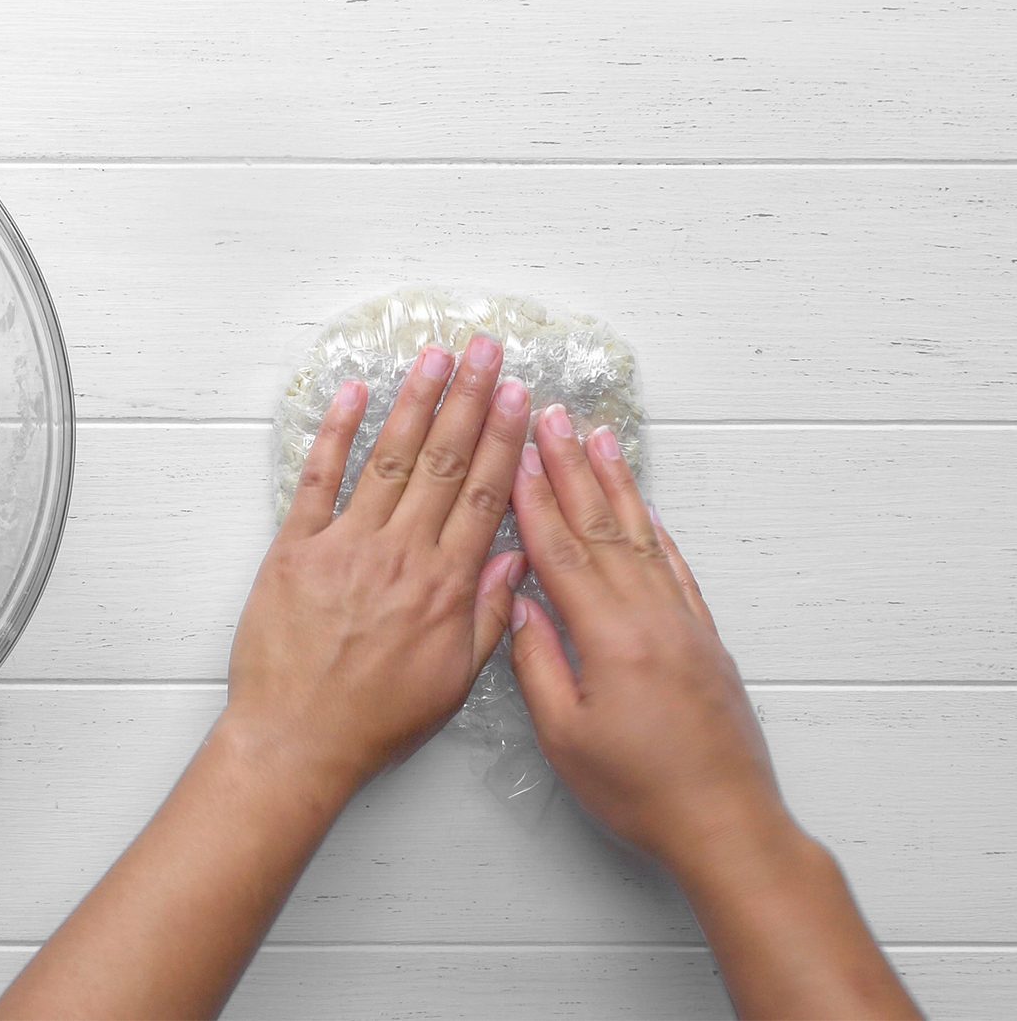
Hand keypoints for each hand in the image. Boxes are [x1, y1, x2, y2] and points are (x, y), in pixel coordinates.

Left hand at [224, 336, 532, 794]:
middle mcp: (401, 554)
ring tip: (435, 357)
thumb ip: (490, 614)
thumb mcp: (455, 680)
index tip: (519, 396)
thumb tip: (515, 556)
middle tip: (487, 351)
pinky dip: (335, 433)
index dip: (504, 439)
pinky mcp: (295, 548)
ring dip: (414, 402)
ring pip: (389, 458)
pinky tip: (353, 393)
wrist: (298, 739)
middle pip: (443, 461)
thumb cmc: (375, 719)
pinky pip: (317, 479)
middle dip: (470, 400)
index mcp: (445, 585)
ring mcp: (346, 545)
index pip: (483, 494)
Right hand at [508, 404, 794, 874]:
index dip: (533, 500)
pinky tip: (644, 507)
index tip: (515, 453)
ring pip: (642, 536)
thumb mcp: (565, 737)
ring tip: (599, 438)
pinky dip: (656, 529)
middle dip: (571, 468)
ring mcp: (682, 623)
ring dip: (616, 483)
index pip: (561, 552)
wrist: (726, 823)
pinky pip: (675, 567)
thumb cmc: (640, 791)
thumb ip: (537, 665)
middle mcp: (650, 616)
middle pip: (602, 527)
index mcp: (609, 638)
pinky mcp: (703, 637)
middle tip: (552, 417)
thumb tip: (519, 606)